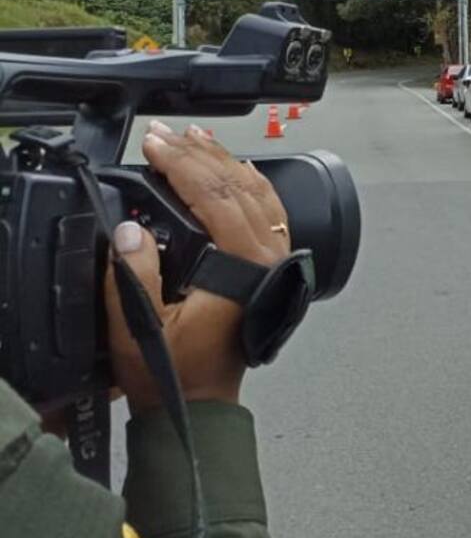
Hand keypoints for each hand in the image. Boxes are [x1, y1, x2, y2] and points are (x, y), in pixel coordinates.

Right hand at [104, 122, 290, 411]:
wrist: (202, 403)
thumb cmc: (175, 371)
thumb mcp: (139, 326)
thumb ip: (134, 273)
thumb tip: (129, 228)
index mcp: (245, 268)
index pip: (215, 198)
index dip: (181, 166)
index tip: (153, 144)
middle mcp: (268, 259)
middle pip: (237, 188)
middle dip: (198, 155)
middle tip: (164, 134)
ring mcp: (274, 261)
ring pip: (257, 194)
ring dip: (224, 162)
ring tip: (195, 138)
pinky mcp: (269, 266)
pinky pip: (267, 212)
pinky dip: (250, 185)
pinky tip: (236, 168)